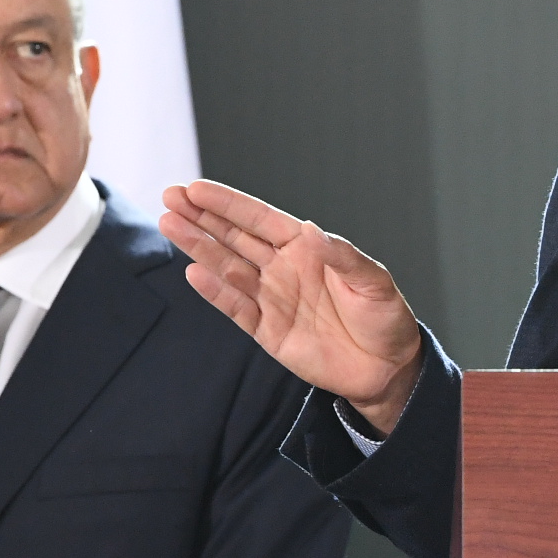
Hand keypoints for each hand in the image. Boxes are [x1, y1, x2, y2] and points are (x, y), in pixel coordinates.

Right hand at [160, 181, 425, 433]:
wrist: (387, 369)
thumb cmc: (385, 318)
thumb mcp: (374, 283)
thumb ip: (344, 257)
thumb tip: (313, 231)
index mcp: (308, 248)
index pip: (261, 220)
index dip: (230, 204)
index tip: (197, 189)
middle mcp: (284, 268)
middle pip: (235, 237)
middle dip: (202, 217)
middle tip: (170, 196)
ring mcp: (273, 298)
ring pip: (228, 268)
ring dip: (199, 247)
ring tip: (169, 224)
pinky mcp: (267, 331)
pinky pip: (236, 308)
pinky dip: (215, 292)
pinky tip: (193, 273)